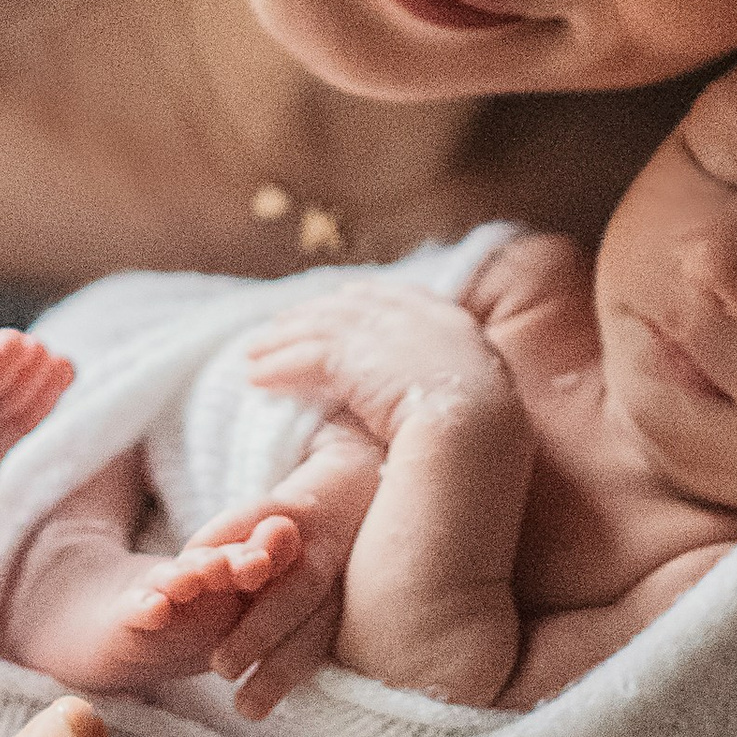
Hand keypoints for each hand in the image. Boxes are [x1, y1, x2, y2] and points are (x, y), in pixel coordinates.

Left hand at [248, 280, 517, 449]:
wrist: (476, 438)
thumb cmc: (483, 438)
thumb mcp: (477, 401)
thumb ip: (454, 387)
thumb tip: (439, 399)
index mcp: (452, 324)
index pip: (399, 298)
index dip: (365, 301)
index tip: (341, 304)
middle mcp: (415, 318)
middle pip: (350, 307)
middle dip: (312, 315)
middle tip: (282, 324)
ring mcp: (384, 332)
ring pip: (319, 329)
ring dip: (281, 342)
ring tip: (253, 354)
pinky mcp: (352, 356)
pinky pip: (304, 358)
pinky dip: (277, 367)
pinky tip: (256, 380)